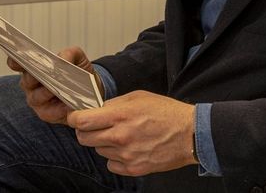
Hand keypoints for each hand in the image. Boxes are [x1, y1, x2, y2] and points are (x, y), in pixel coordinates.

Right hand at [7, 46, 103, 124]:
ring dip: (47, 92)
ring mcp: (36, 100)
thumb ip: (69, 53)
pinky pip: (49, 112)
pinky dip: (58, 109)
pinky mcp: (45, 113)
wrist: (90, 91)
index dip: (14, 61)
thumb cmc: (78, 72)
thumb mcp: (77, 58)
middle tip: (47, 72)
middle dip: (36, 76)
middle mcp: (30, 84)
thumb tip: (62, 59)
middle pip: (27, 80)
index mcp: (33, 68)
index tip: (17, 58)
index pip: (16, 63)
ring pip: (36, 96)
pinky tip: (67, 105)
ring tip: (58, 89)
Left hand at [67, 91, 195, 175]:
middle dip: (86, 131)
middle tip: (96, 126)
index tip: (76, 117)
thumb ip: (114, 104)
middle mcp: (120, 137)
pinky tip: (128, 148)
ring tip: (121, 135)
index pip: (81, 121)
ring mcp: (126, 155)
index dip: (75, 118)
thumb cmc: (166, 112)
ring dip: (103, 143)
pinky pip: (111, 164)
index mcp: (119, 116)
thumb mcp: (138, 97)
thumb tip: (97, 109)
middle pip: (84, 138)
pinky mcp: (134, 169)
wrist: (190, 134)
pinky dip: (115, 157)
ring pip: (98, 150)